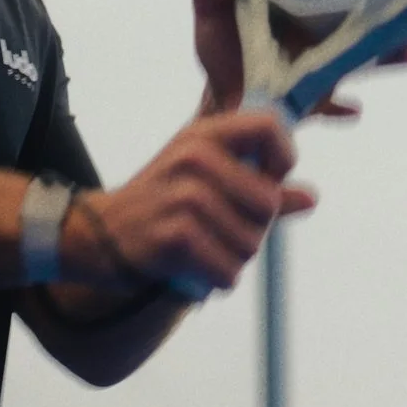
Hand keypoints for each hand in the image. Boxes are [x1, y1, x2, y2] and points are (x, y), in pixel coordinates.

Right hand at [67, 108, 313, 293]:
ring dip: (232, 258)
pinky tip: (192, 267)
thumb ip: (257, 185)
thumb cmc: (158, 203)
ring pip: (251, 244)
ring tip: (201, 248)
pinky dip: (216, 279)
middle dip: (253, 228)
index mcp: (204, 135)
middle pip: (268, 204)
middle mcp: (195, 158)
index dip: (284, 157)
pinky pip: (229, 271)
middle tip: (218, 229)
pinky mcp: (177, 237)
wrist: (95, 233)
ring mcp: (185, 197)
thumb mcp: (202, 177)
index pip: (271, 128)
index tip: (270, 180)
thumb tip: (310, 198)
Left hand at [188, 0, 406, 119]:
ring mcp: (327, 60)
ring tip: (404, 52)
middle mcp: (321, 25)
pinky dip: (344, 106)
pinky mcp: (320, 95)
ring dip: (385, 52)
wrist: (226, 98)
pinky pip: (337, 101)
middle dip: (389, 9)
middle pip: (363, 13)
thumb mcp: (210, 11)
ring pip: (364, 51)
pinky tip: (354, 108)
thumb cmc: (223, 48)